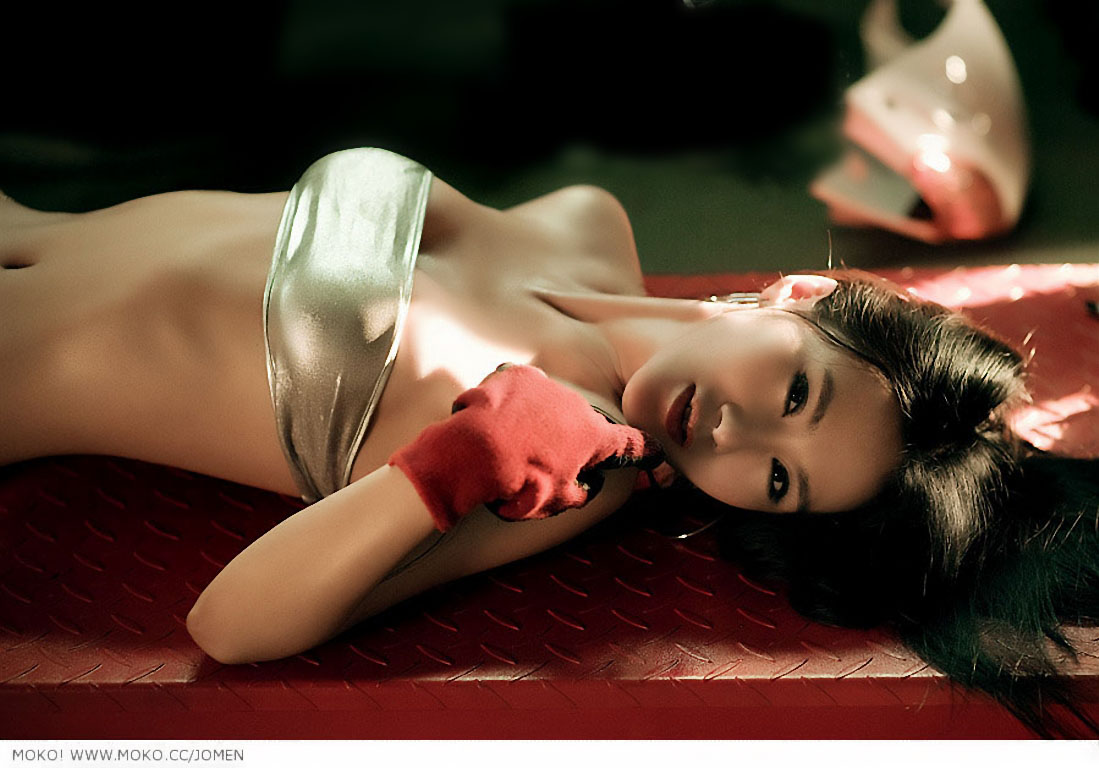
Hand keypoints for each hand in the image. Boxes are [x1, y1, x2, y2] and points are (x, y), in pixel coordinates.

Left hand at [388, 364, 662, 530]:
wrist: (475, 453)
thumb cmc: (518, 482)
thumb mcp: (555, 501)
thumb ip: (577, 493)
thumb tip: (584, 489)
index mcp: (593, 436)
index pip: (628, 442)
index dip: (642, 448)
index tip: (653, 449)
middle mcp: (577, 405)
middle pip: (579, 423)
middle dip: (565, 439)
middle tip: (539, 460)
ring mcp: (548, 386)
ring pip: (549, 404)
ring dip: (538, 419)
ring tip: (509, 442)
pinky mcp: (518, 375)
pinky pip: (522, 387)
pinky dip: (514, 400)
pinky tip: (498, 418)